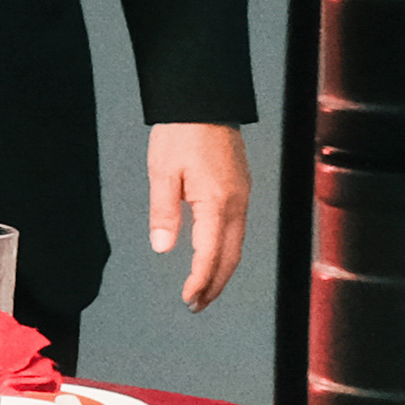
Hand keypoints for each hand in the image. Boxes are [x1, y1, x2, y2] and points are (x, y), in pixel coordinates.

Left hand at [149, 121, 249, 309]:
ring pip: (237, 244)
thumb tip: (163, 247)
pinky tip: (215, 255)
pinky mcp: (241, 188)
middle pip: (230, 256)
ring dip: (222, 269)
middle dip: (215, 284)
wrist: (204, 100)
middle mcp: (236, 203)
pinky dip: (227, 249)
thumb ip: (164, 212)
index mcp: (217, 202)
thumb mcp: (162, 171)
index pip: (210, 254)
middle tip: (197, 304)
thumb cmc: (180, 133)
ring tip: (205, 288)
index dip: (200, 280)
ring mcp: (242, 196)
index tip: (188, 299)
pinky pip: (238, 229)